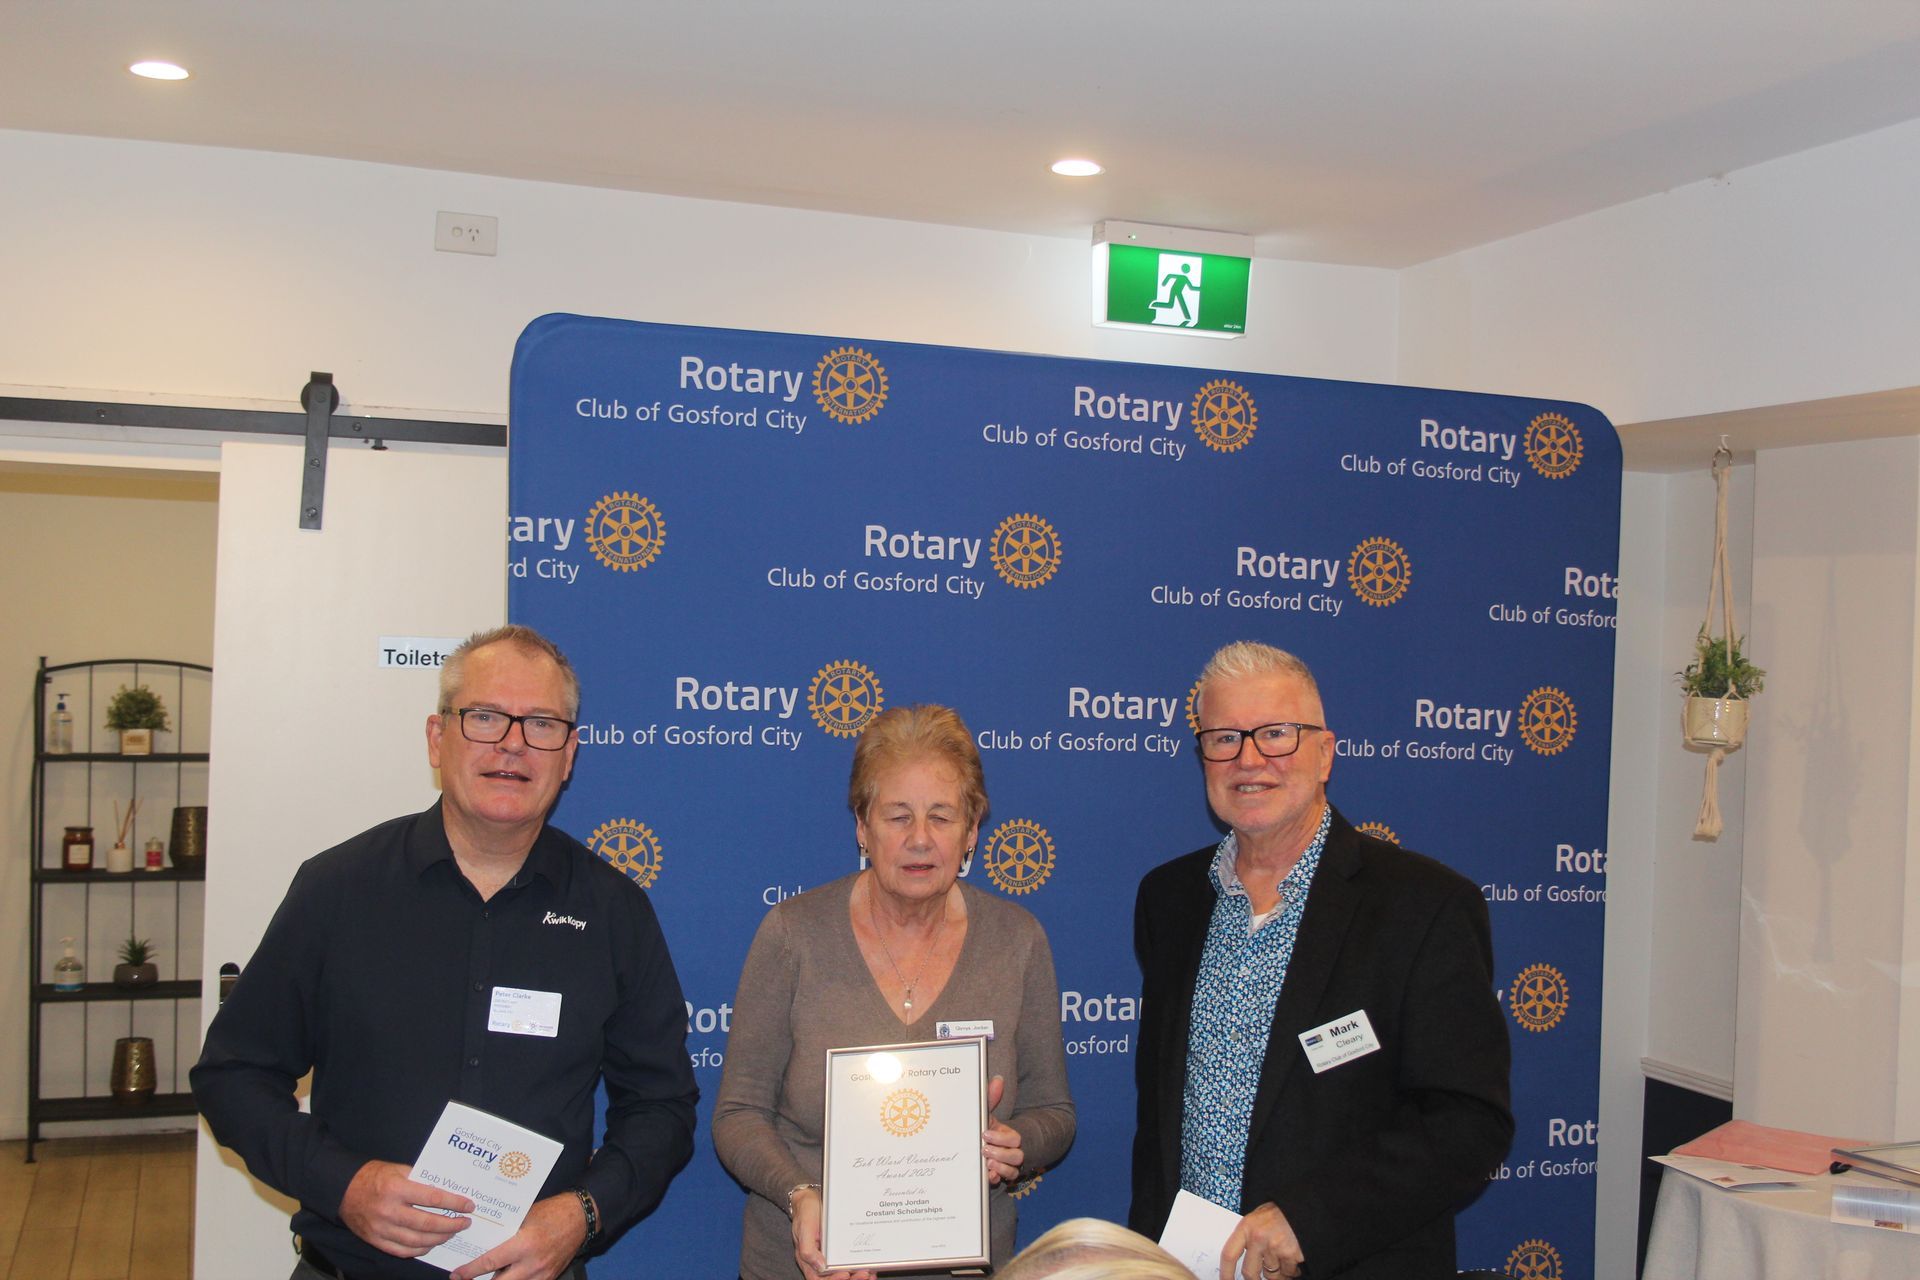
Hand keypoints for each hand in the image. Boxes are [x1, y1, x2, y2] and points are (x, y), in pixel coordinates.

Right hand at [338, 1160, 472, 1257]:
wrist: (343, 1190)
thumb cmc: (374, 1176)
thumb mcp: (398, 1169)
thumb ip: (421, 1179)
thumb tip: (447, 1187)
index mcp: (396, 1188)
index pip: (433, 1198)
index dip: (454, 1203)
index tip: (469, 1206)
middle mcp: (389, 1210)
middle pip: (427, 1224)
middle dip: (451, 1225)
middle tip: (465, 1222)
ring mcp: (381, 1228)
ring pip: (416, 1241)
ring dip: (438, 1239)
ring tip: (451, 1233)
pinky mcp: (375, 1240)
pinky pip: (402, 1250)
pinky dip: (419, 1250)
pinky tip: (431, 1244)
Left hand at [448, 1192, 588, 1279]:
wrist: (581, 1217)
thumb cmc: (553, 1212)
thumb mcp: (525, 1217)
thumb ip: (507, 1232)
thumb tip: (485, 1239)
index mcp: (525, 1244)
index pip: (491, 1262)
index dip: (471, 1271)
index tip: (457, 1274)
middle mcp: (533, 1263)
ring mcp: (542, 1274)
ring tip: (488, 1276)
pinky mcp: (549, 1278)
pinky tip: (510, 1274)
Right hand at [789, 1185, 874, 1279]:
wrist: (809, 1198)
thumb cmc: (805, 1213)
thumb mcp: (804, 1228)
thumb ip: (808, 1249)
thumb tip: (820, 1267)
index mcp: (808, 1258)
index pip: (819, 1278)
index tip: (846, 1275)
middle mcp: (820, 1259)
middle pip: (834, 1277)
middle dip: (850, 1278)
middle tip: (864, 1274)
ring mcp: (830, 1254)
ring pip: (844, 1271)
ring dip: (856, 1275)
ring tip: (869, 1273)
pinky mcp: (839, 1248)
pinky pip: (849, 1260)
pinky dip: (858, 1265)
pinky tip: (869, 1265)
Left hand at [982, 1075, 1023, 1185]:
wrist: (982, 1145)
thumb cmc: (986, 1128)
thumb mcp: (987, 1115)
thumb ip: (991, 1099)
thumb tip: (998, 1079)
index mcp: (1009, 1136)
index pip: (1014, 1138)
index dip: (1001, 1138)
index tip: (985, 1134)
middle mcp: (1012, 1151)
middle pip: (1017, 1156)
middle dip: (1002, 1153)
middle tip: (984, 1150)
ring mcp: (1007, 1165)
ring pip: (1013, 1170)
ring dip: (1001, 1167)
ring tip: (988, 1163)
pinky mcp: (1000, 1175)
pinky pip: (1004, 1181)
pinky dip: (997, 1178)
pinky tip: (989, 1175)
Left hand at [1220, 1202, 1303, 1279]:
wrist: (1302, 1205)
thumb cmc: (1279, 1212)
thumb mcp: (1257, 1219)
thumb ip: (1247, 1238)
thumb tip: (1239, 1260)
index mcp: (1246, 1227)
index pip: (1229, 1254)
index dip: (1226, 1272)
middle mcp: (1258, 1238)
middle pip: (1249, 1273)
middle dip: (1255, 1279)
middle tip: (1260, 1276)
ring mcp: (1275, 1247)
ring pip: (1271, 1275)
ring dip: (1277, 1272)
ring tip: (1282, 1256)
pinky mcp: (1291, 1254)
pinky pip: (1289, 1272)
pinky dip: (1291, 1269)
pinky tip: (1292, 1257)